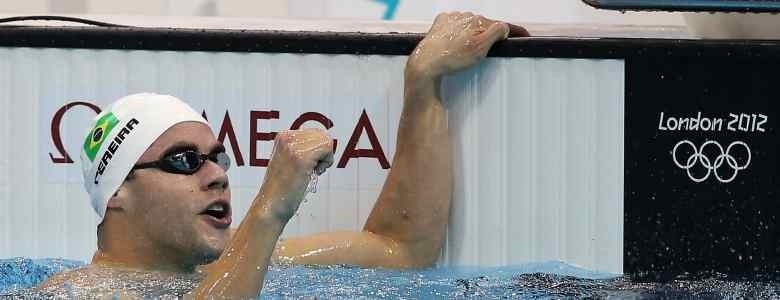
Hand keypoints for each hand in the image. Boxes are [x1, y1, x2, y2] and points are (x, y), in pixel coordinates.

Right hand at [260, 128, 333, 221]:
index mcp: (283, 137)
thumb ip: (301, 149)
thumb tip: (323, 141)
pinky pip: (327, 148)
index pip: (315, 133)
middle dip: (323, 153)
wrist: (271, 206)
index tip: (308, 165)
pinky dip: (326, 162)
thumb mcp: (288, 161)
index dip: (318, 150)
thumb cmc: (282, 189)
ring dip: (325, 158)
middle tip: (312, 169)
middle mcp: (286, 138)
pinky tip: (313, 173)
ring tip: (311, 172)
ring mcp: (293, 147)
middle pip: (323, 135)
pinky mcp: (301, 157)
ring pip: (326, 141)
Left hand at [406, 12, 528, 80]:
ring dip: (473, 34)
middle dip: (491, 34)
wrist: (426, 63)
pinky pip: (455, 26)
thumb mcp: (480, 48)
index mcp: (477, 20)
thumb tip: (504, 27)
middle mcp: (464, 15)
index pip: (501, 24)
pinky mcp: (440, 25)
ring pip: (470, 25)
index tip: (524, 35)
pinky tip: (457, 43)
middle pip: (484, 24)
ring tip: (469, 50)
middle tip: (493, 49)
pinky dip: (459, 33)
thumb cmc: (452, 58)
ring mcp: (451, 19)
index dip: (514, 31)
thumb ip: (495, 33)